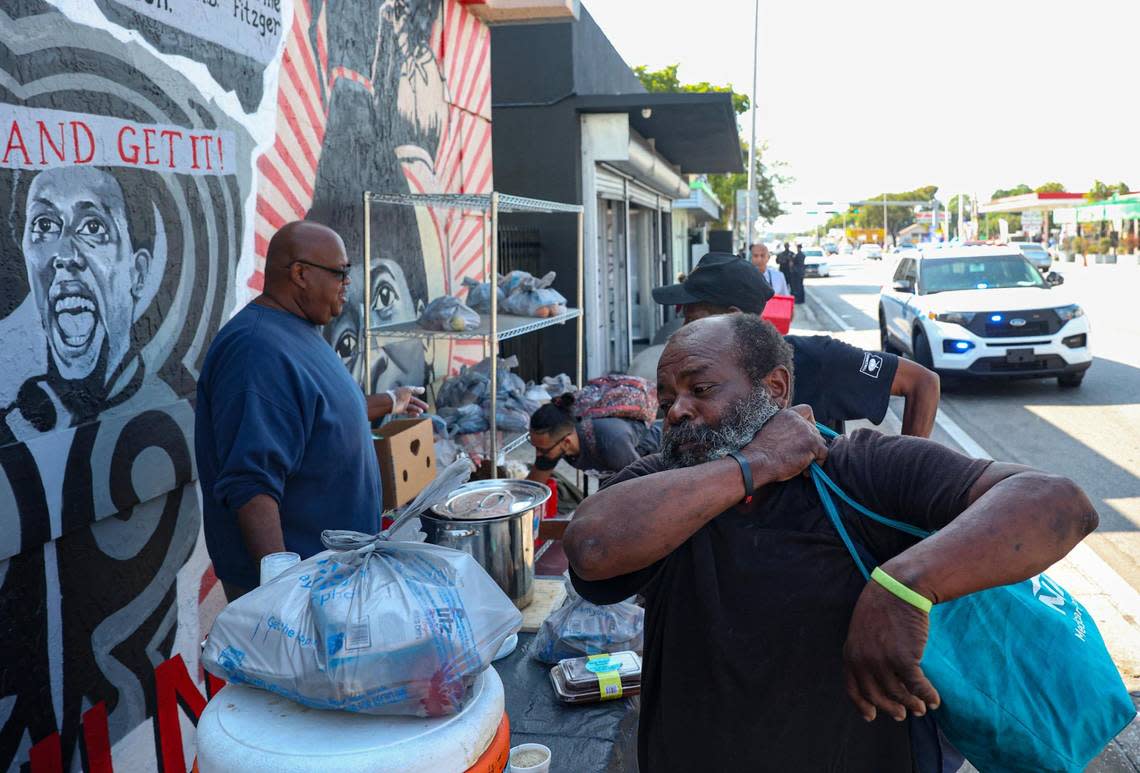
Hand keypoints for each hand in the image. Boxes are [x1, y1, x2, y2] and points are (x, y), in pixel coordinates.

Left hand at [391, 386, 427, 415]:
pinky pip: (407, 412)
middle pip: (414, 403)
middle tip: (426, 408)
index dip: (420, 401)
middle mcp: (404, 399)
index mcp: (406, 394)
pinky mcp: (400, 410)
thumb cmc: (399, 394)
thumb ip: (416, 390)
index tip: (426, 405)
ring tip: (421, 411)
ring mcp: (402, 405)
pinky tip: (417, 414)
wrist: (390, 401)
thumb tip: (423, 389)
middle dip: (420, 405)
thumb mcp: (408, 390)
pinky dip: (412, 413)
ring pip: (411, 408)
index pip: (415, 398)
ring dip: (417, 409)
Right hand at [742, 405, 827, 483]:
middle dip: (811, 443)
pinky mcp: (813, 444)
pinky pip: (824, 454)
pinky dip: (818, 463)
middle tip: (801, 456)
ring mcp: (807, 431)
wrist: (758, 460)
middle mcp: (798, 420)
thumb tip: (794, 439)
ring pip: (820, 442)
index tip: (805, 433)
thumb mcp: (771, 431)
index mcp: (787, 415)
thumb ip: (784, 428)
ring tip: (802, 465)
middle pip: (815, 430)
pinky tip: (806, 471)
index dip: (810, 421)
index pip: (806, 410)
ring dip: (814, 454)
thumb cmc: (760, 451)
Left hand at [842, 579, 939, 722]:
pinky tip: (934, 700)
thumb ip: (864, 652)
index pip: (853, 688)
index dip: (862, 704)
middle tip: (900, 715)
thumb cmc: (883, 607)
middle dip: (889, 708)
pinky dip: (927, 696)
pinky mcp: (905, 659)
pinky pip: (917, 686)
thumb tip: (878, 677)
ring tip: (919, 709)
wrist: (899, 589)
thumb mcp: (863, 630)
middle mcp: (863, 660)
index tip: (871, 716)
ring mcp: (882, 661)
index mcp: (850, 653)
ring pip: (898, 694)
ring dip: (911, 704)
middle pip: (876, 695)